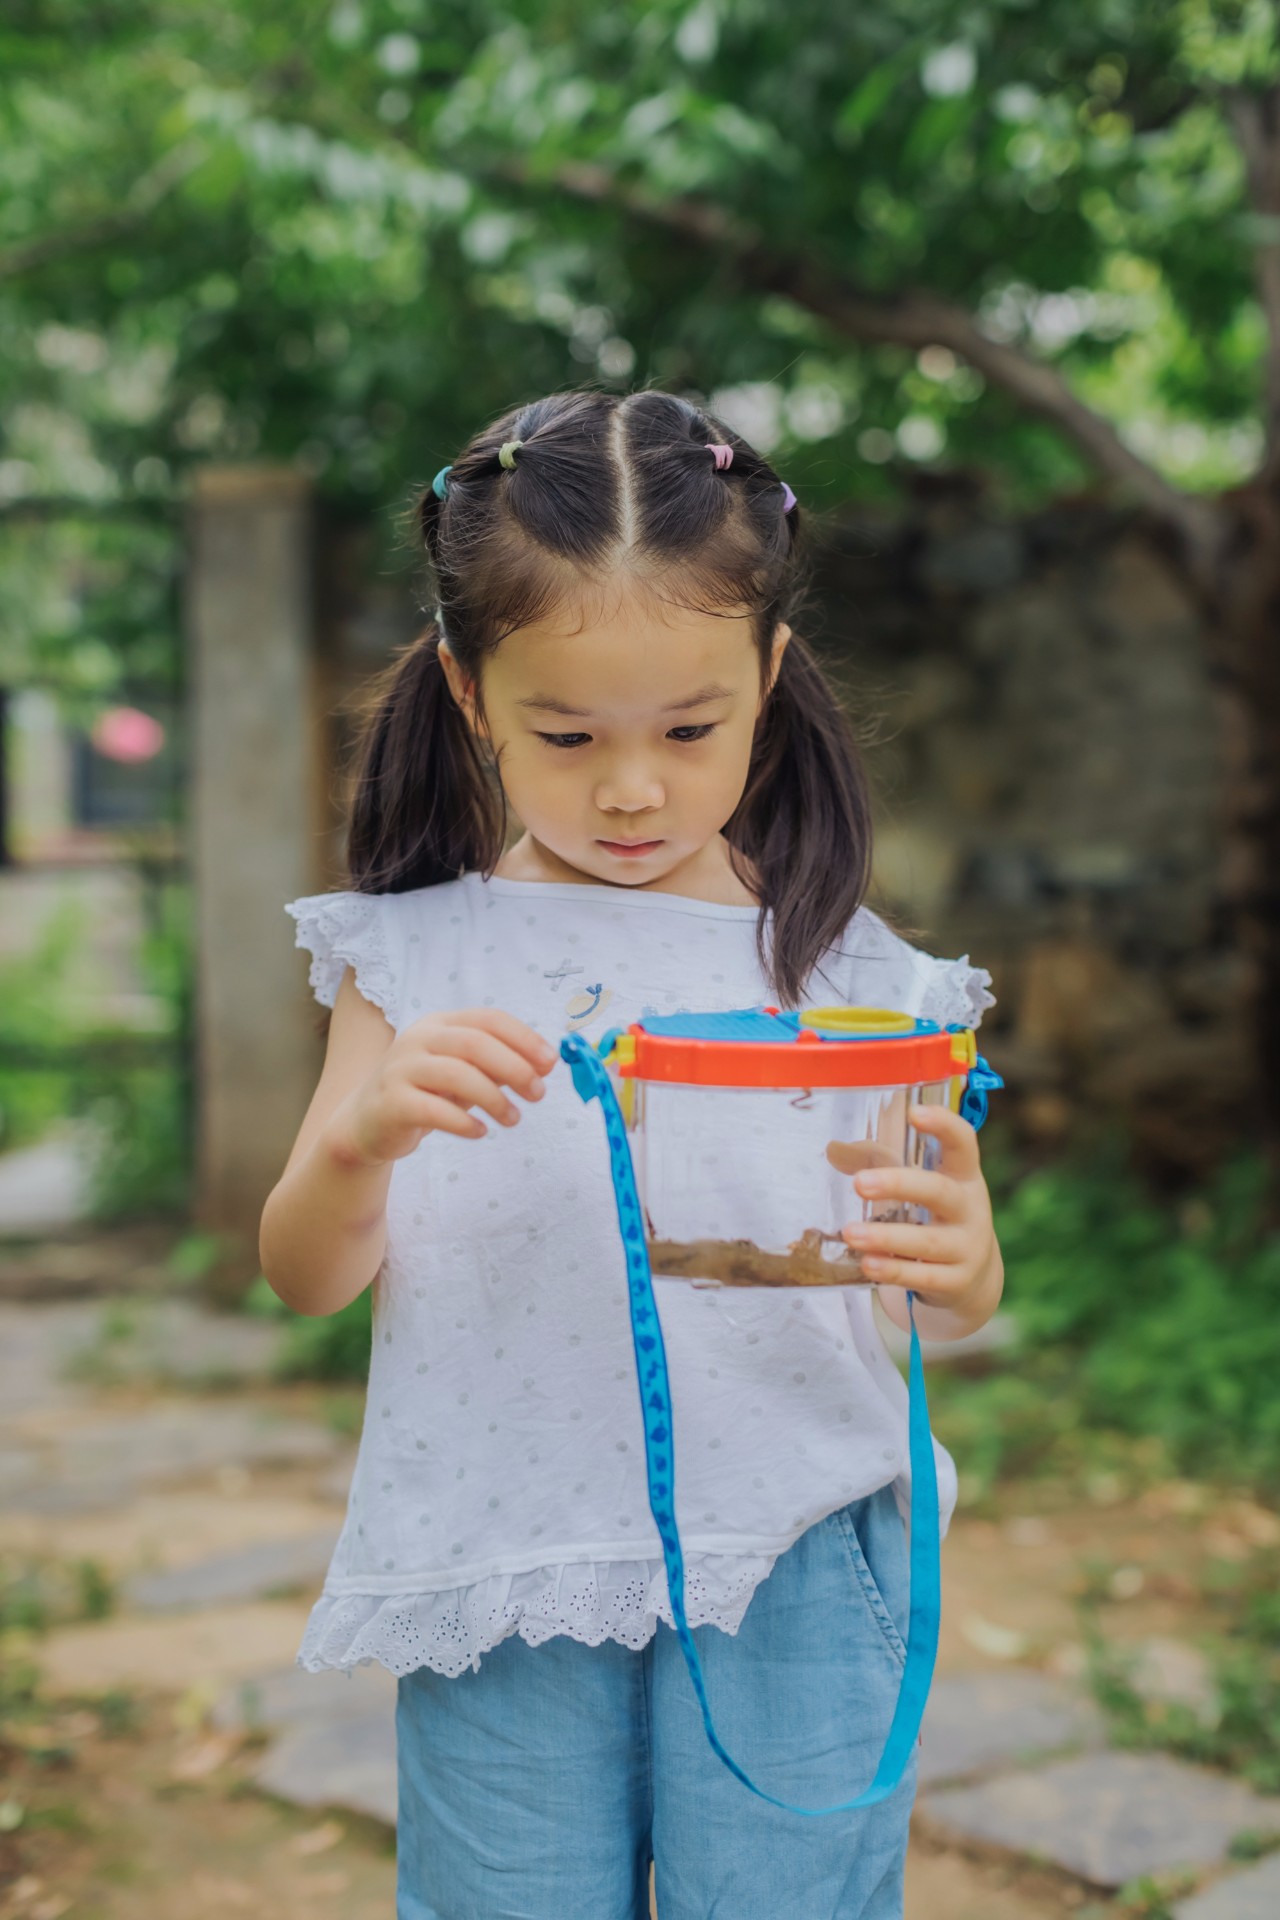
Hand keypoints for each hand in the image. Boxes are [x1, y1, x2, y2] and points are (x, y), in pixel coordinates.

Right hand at [330, 1008, 557, 1167]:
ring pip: (456, 1075)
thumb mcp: (462, 1073)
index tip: (550, 1063)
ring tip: (513, 1119)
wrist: (366, 1123)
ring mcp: (401, 1069)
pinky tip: (480, 1131)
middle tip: (537, 1094)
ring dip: (494, 1098)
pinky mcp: (391, 1103)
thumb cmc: (425, 1093)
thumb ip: (496, 1066)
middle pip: (475, 1043)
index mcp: (439, 1023)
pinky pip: (434, 1110)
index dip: (524, 1038)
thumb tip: (543, 1065)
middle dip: (514, 1068)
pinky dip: (464, 1122)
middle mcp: (418, 1039)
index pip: (488, 1019)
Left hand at [839, 1104, 1002, 1337]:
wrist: (975, 1276)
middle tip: (859, 1182)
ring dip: (886, 1236)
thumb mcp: (925, 1189)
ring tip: (850, 1233)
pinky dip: (894, 1270)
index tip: (914, 1112)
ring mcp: (968, 1247)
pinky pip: (923, 1277)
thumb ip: (885, 1167)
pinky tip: (868, 1264)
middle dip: (899, 1185)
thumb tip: (833, 1151)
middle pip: (939, 1192)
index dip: (944, 1125)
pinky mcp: (957, 1281)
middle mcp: (971, 1209)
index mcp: (964, 1176)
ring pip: (928, 1241)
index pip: (964, 1142)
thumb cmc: (939, 1217)